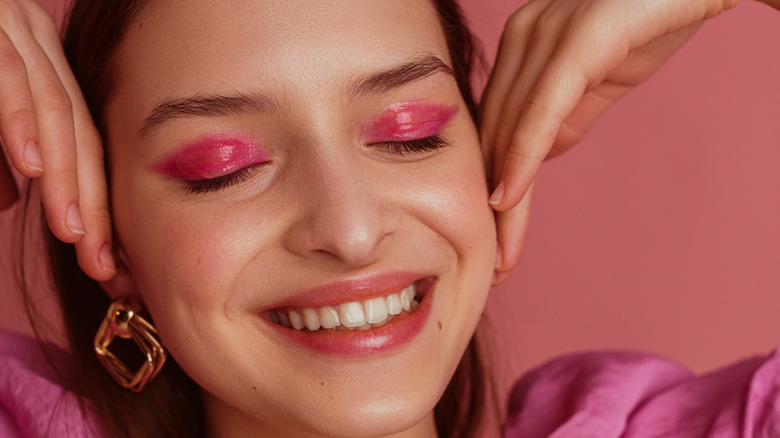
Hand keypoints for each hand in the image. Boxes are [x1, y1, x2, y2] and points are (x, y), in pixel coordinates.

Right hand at [0, 0, 113, 279]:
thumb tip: (17, 198)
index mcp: (41, 61)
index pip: (83, 140)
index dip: (98, 200)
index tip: (105, 257)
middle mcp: (34, 41)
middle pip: (80, 131)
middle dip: (95, 202)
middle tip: (103, 262)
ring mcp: (7, 27)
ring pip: (52, 108)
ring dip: (66, 175)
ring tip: (75, 231)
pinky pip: (5, 75)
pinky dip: (17, 122)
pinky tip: (32, 167)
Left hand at [480, 0, 752, 284]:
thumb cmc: (653, 19)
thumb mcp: (601, 82)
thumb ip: (566, 116)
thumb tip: (539, 157)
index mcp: (522, 46)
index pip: (497, 126)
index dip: (492, 184)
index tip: (493, 237)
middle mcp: (523, 36)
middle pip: (496, 133)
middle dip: (493, 203)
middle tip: (494, 261)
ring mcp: (546, 33)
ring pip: (512, 128)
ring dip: (504, 196)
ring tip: (500, 251)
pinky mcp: (579, 38)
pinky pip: (543, 108)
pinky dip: (522, 156)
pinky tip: (508, 199)